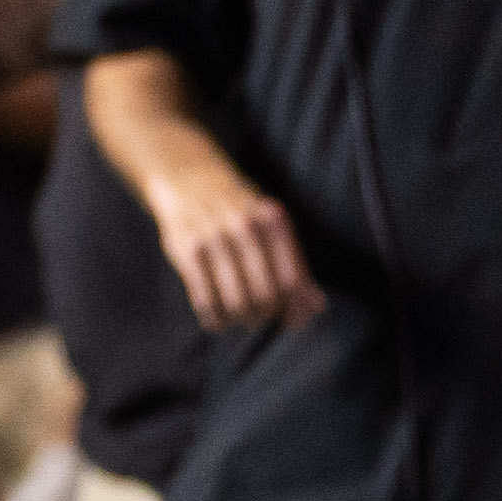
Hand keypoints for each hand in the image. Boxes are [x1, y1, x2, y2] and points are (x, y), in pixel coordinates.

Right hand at [139, 158, 314, 331]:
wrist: (188, 178)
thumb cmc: (238, 211)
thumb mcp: (270, 225)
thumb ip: (294, 264)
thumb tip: (316, 308)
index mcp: (272, 219)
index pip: (292, 280)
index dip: (294, 309)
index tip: (290, 322)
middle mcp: (245, 226)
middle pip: (265, 295)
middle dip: (265, 316)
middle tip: (259, 318)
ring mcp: (213, 237)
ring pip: (236, 302)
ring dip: (240, 320)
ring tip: (239, 319)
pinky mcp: (186, 249)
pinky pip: (206, 300)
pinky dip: (215, 319)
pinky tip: (217, 318)